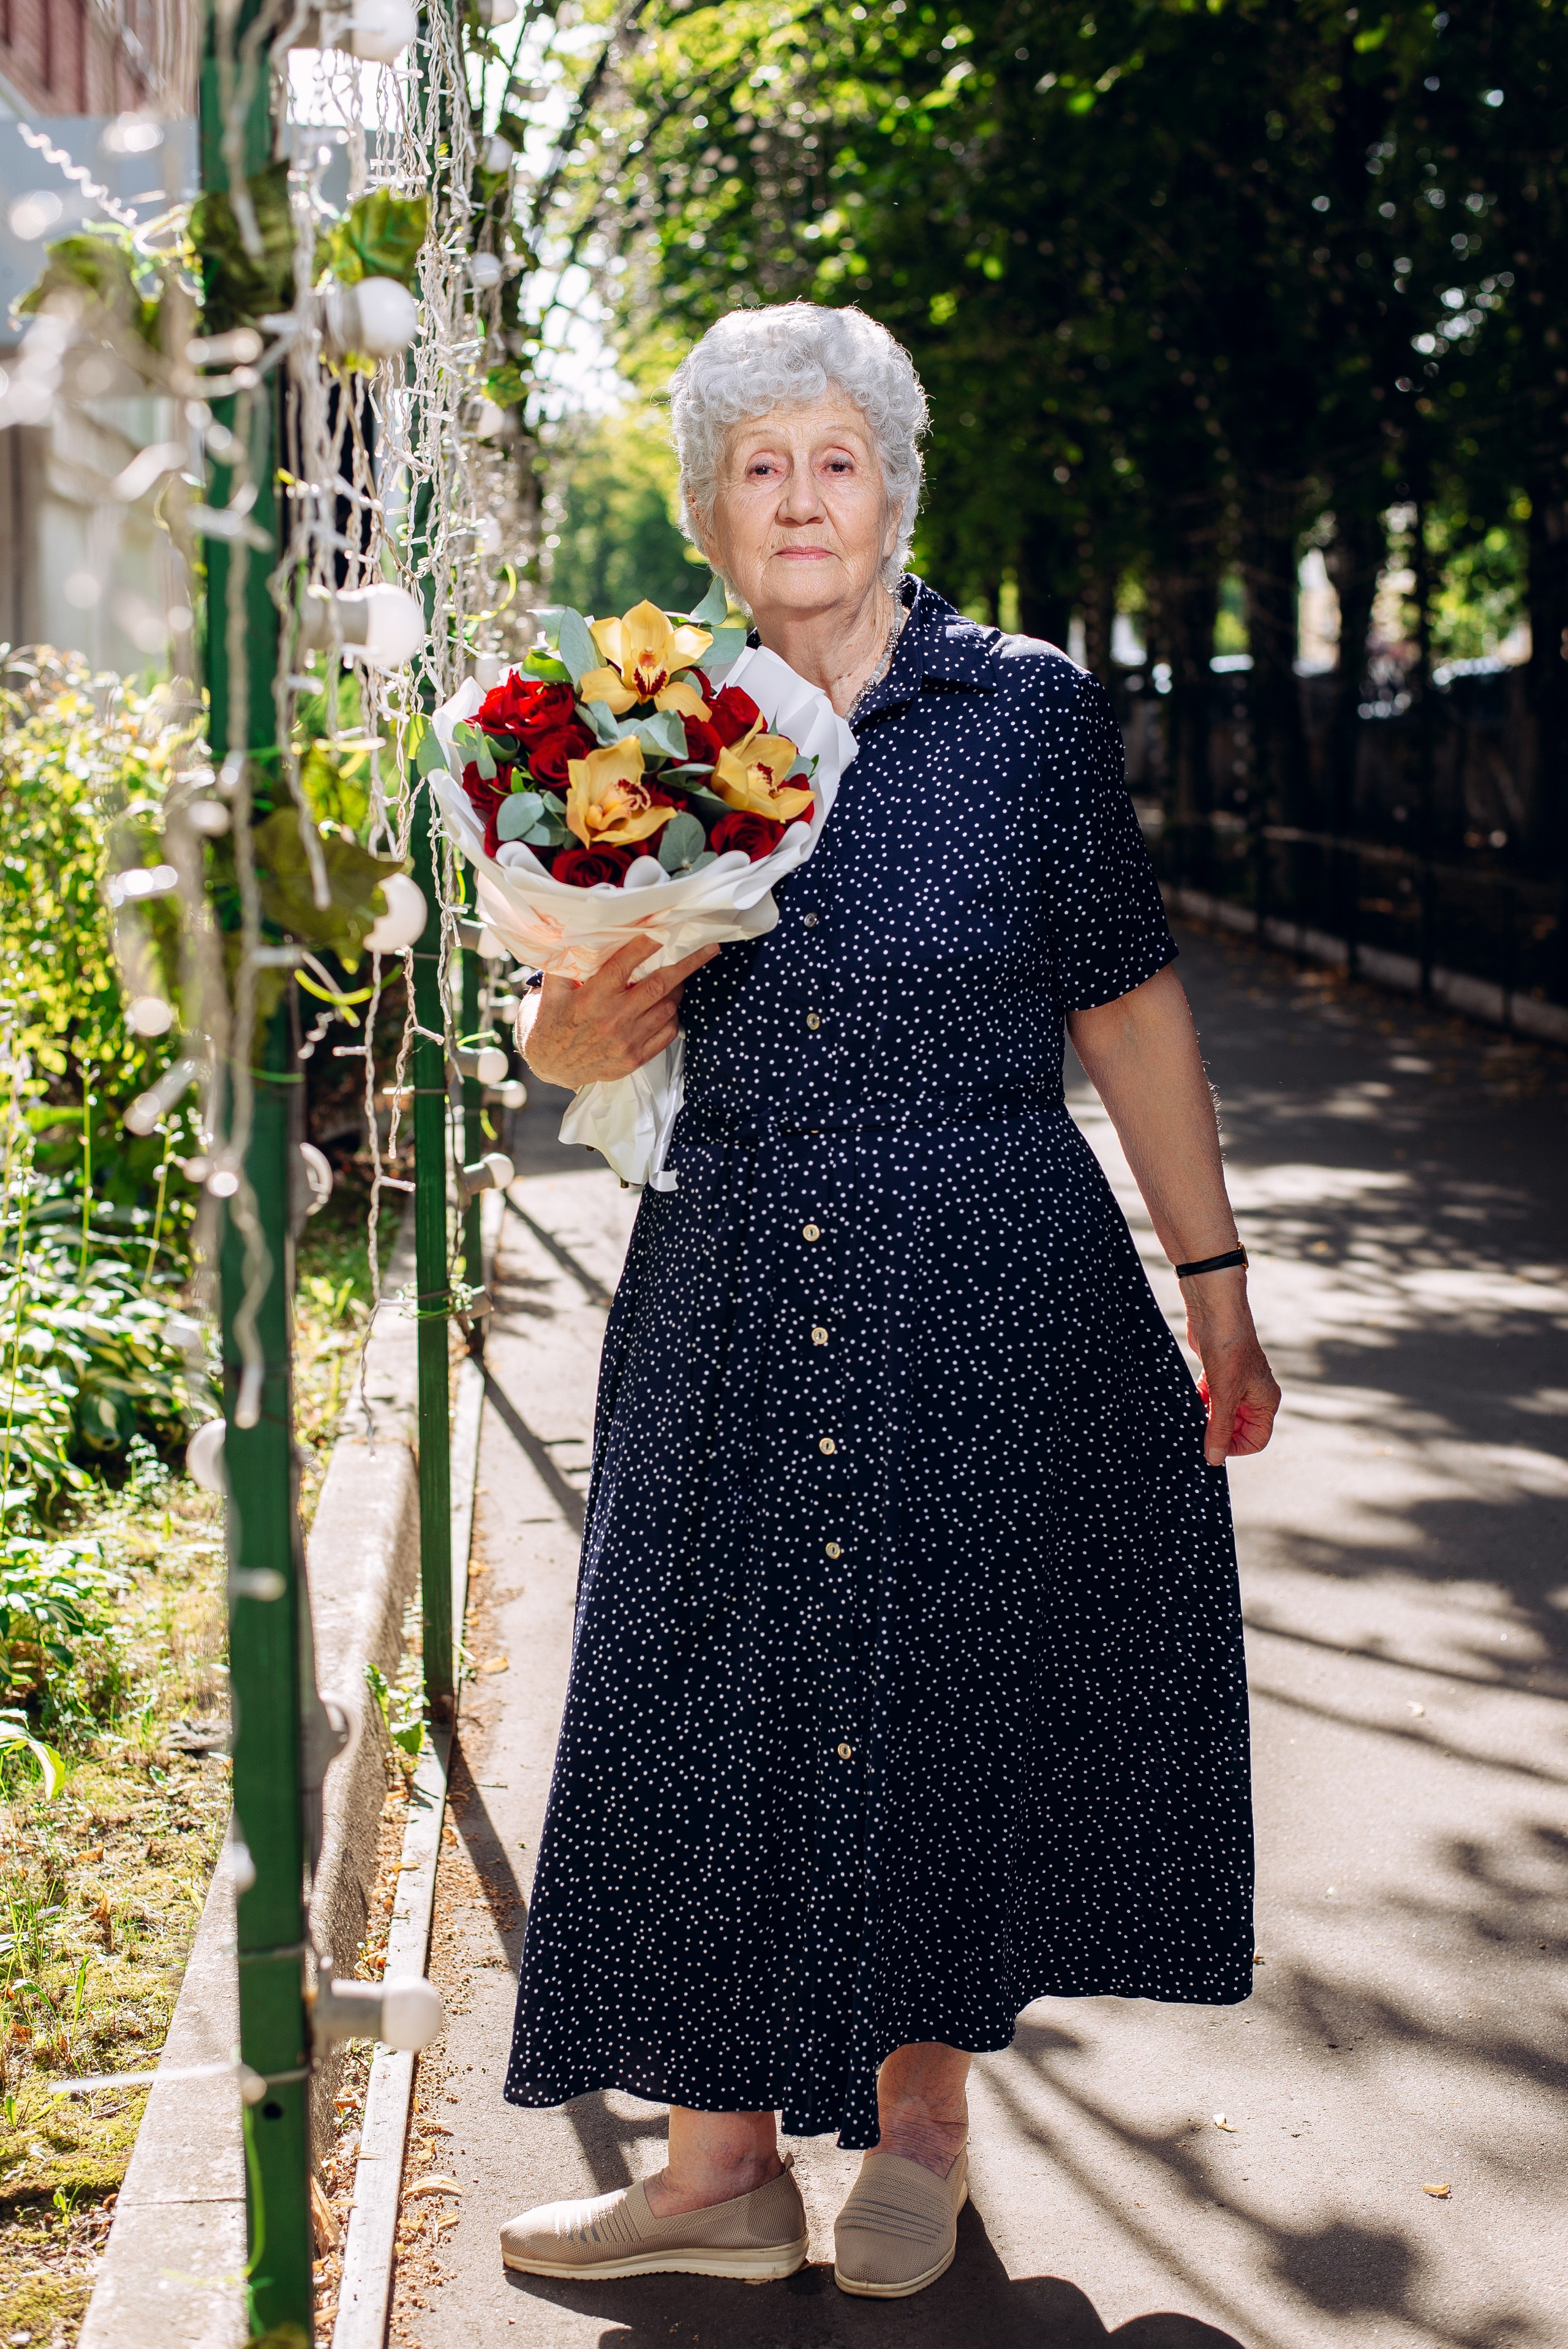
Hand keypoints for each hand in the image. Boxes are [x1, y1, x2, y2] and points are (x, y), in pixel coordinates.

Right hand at [522, 937, 718, 1088]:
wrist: (549, 1068)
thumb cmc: (548, 1023)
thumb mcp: (550, 991)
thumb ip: (566, 964)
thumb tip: (577, 932)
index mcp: (592, 998)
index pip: (625, 963)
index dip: (648, 943)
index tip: (666, 927)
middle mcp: (613, 1019)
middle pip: (660, 985)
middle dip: (688, 964)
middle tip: (709, 948)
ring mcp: (626, 1041)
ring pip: (667, 1008)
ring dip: (679, 989)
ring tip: (680, 977)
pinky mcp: (634, 1058)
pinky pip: (666, 1033)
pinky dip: (673, 1016)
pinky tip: (668, 1006)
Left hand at [1181, 1275, 1280, 1465]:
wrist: (1216, 1313)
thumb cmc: (1229, 1351)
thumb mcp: (1224, 1396)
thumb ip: (1219, 1429)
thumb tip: (1214, 1459)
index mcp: (1266, 1401)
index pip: (1257, 1440)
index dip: (1235, 1447)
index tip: (1212, 1445)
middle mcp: (1255, 1394)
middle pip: (1238, 1428)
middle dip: (1218, 1432)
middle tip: (1197, 1431)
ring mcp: (1237, 1384)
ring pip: (1222, 1413)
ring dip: (1207, 1417)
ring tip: (1192, 1415)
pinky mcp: (1220, 1374)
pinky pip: (1211, 1398)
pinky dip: (1201, 1401)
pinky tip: (1190, 1398)